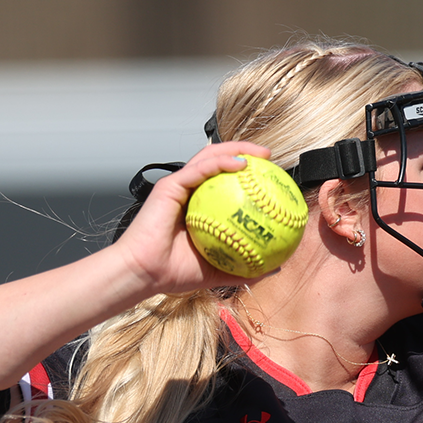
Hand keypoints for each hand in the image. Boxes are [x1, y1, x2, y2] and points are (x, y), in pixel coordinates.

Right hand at [113, 142, 277, 295]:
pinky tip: (241, 164)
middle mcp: (189, 193)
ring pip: (210, 157)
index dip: (248, 177)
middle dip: (246, 153)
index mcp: (199, 208)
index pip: (226, 184)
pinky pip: (199, 169)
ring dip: (236, 149)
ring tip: (260, 154)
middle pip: (219, 162)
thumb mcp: (219, 272)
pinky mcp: (170, 185)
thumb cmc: (174, 273)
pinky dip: (221, 162)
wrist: (145, 273)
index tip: (272, 179)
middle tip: (270, 158)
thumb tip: (276, 268)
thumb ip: (246, 267)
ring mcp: (179, 186)